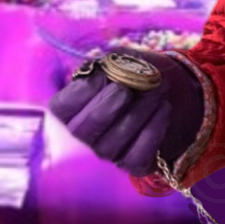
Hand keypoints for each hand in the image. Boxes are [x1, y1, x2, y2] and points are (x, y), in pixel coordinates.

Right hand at [47, 50, 204, 177]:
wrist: (164, 92)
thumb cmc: (135, 73)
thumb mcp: (122, 60)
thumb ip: (113, 62)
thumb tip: (109, 70)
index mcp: (72, 107)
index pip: (60, 108)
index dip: (79, 93)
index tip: (101, 76)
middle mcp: (84, 134)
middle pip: (82, 130)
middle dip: (106, 108)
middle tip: (125, 90)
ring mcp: (107, 151)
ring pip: (111, 144)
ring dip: (135, 115)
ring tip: (154, 92)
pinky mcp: (131, 163)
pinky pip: (136, 157)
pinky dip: (152, 131)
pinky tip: (163, 109)